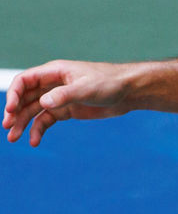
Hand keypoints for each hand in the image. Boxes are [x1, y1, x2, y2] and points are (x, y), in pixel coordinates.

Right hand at [3, 60, 133, 146]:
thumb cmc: (110, 82)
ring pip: (33, 110)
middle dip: (14, 111)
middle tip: (7, 127)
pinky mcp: (67, 110)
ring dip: (22, 123)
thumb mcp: (87, 88)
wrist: (130, 92)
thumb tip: (43, 103)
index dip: (14, 94)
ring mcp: (59, 97)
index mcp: (55, 72)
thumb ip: (65, 95)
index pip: (25, 80)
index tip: (11, 111)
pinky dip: (38, 130)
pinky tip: (35, 141)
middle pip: (25, 97)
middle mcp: (53, 84)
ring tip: (13, 138)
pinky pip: (46, 120)